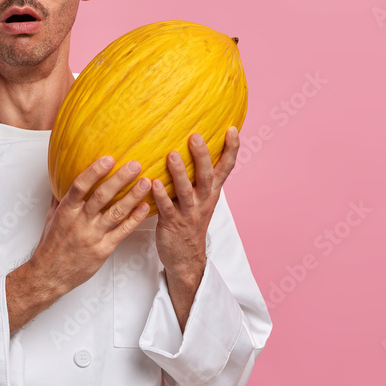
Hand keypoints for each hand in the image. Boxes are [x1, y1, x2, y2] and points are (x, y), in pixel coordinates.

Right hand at [5, 155, 150, 333]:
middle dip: (120, 179)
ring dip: (132, 196)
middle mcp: (80, 222)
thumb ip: (60, 197)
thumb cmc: (51, 245)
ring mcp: (92, 236)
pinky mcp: (103, 250)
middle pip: (102, 196)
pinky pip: (122, 232)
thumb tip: (63, 177)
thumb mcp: (51, 218)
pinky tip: (145, 208)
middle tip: (135, 165)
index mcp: (66, 211)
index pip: (80, 186)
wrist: (50, 275)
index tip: (108, 158)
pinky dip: (135, 219)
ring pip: (116, 212)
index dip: (94, 171)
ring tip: (146, 182)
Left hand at [150, 126, 239, 328]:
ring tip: (171, 155)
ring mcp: (189, 212)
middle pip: (206, 175)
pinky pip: (166, 207)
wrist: (186, 256)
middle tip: (195, 136)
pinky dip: (160, 196)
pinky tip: (152, 183)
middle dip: (202, 156)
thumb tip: (195, 145)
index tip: (233, 129)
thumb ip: (198, 175)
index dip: (231, 149)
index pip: (226, 168)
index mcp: (211, 191)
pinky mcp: (172, 223)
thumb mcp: (201, 197)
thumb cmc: (190, 219)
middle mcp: (203, 200)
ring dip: (178, 173)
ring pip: (185, 191)